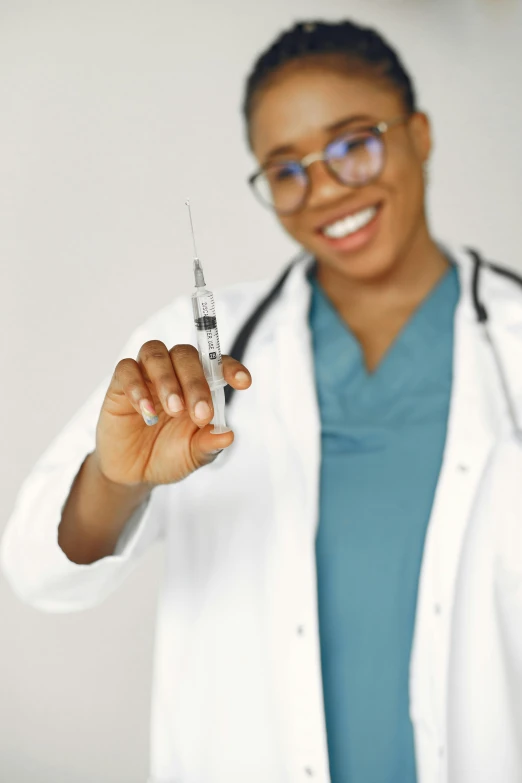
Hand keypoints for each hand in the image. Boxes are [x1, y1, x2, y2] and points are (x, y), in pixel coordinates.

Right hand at [94, 341, 250, 486]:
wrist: (133, 473)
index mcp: (199, 385)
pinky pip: (127, 369)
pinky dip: (137, 387)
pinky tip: (148, 413)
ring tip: (174, 409)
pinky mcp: (120, 384)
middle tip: (200, 414)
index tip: (243, 383)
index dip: (230, 368)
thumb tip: (228, 436)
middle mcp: (174, 373)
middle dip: (195, 382)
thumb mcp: (193, 455)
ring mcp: (146, 375)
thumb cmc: (168, 456)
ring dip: (167, 379)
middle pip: (185, 355)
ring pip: (155, 353)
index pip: (216, 364)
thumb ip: (209, 444)